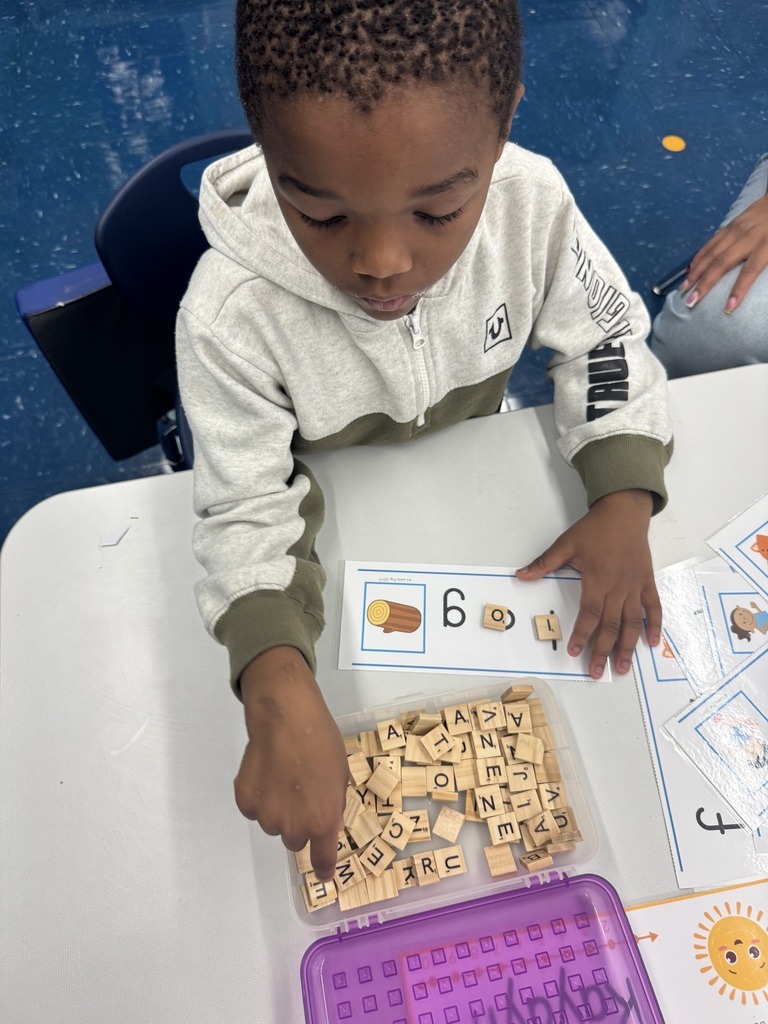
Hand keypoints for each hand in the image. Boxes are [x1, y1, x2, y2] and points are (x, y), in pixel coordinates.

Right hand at [235, 646, 348, 881]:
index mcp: (322, 821)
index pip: (322, 859)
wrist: (286, 718)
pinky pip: (255, 808)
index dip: (323, 869)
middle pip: (295, 839)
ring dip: (279, 809)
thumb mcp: (340, 774)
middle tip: (301, 794)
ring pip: (274, 823)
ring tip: (283, 776)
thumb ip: (334, 805)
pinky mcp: (245, 802)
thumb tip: (330, 824)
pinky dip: (259, 796)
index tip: (324, 876)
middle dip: (300, 823)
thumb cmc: (321, 742)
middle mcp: (293, 826)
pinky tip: (266, 771)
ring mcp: (266, 816)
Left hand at [515, 490, 659, 678]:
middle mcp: (618, 587)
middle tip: (596, 672)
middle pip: (611, 625)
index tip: (575, 651)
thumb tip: (520, 575)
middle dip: (603, 651)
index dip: (582, 633)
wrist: (625, 512)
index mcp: (597, 579)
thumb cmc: (595, 529)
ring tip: (623, 668)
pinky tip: (652, 644)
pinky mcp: (647, 582)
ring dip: (628, 646)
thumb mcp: (566, 543)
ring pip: (632, 622)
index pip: (589, 613)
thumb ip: (544, 563)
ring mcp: (635, 586)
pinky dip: (654, 626)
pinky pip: (653, 608)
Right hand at [681, 191, 767, 311]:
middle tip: (691, 301)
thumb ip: (767, 262)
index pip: (750, 270)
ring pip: (712, 253)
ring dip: (696, 272)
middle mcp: (748, 237)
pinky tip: (690, 270)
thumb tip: (757, 283)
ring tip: (684, 289)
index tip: (728, 307)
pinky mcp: (729, 225)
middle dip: (705, 283)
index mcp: (766, 245)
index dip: (739, 289)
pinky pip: (711, 243)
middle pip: (722, 263)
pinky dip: (698, 258)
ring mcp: (736, 229)